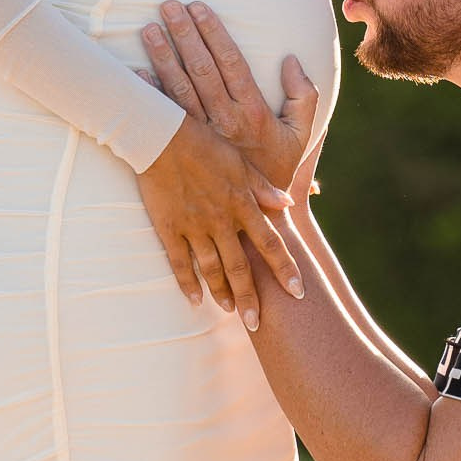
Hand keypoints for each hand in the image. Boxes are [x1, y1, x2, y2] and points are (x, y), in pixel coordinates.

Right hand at [134, 112, 303, 329]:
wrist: (161, 136)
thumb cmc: (204, 143)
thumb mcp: (241, 162)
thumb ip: (264, 188)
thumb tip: (289, 205)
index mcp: (242, 204)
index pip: (270, 243)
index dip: (285, 269)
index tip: (298, 293)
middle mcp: (221, 221)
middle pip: (240, 267)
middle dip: (250, 297)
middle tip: (258, 323)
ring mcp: (194, 227)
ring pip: (211, 269)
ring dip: (222, 293)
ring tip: (231, 312)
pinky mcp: (169, 228)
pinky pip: (179, 262)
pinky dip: (187, 283)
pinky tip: (194, 301)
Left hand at [143, 2, 319, 193]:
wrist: (258, 217)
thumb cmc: (279, 170)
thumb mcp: (301, 136)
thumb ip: (304, 97)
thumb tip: (292, 61)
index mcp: (252, 112)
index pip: (230, 61)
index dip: (213, 32)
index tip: (199, 7)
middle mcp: (224, 121)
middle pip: (200, 68)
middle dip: (183, 34)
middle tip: (168, 6)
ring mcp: (201, 137)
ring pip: (178, 89)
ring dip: (162, 57)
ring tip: (149, 29)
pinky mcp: (185, 150)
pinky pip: (164, 118)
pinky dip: (149, 94)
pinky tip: (135, 72)